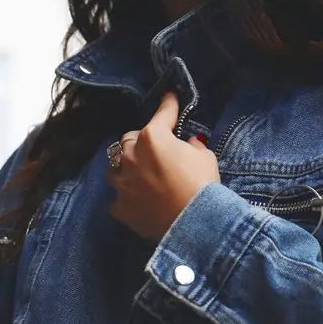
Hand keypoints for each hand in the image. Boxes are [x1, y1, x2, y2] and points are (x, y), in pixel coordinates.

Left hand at [104, 91, 220, 242]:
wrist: (194, 226)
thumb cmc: (203, 187)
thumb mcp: (205, 158)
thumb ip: (191, 146)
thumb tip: (187, 144)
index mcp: (152, 137)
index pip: (161, 114)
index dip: (168, 105)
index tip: (169, 98)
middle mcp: (130, 155)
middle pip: (129, 139)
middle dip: (141, 141)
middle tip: (156, 150)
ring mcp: (121, 182)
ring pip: (117, 167)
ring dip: (128, 168)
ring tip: (142, 176)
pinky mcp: (119, 207)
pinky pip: (119, 197)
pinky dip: (128, 197)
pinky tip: (139, 201)